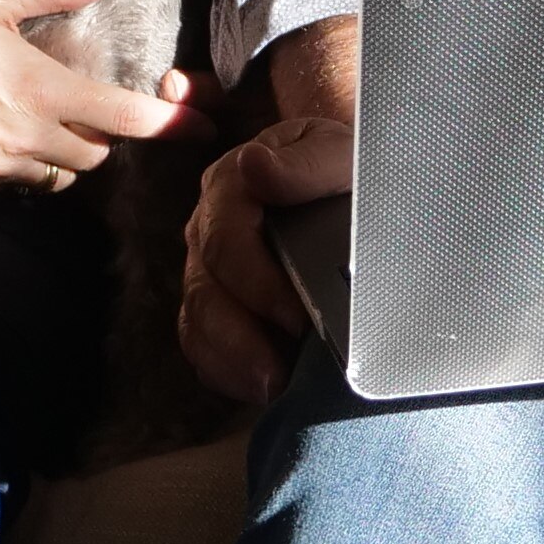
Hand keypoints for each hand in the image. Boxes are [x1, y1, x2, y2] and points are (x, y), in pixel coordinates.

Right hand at [0, 0, 187, 190]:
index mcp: (43, 88)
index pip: (127, 116)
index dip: (171, 123)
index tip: (199, 125)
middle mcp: (29, 135)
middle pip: (98, 154)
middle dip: (104, 135)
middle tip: (88, 106)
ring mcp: (0, 165)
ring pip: (61, 175)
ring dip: (67, 154)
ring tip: (45, 121)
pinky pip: (19, 183)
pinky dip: (26, 165)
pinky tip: (4, 134)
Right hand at [180, 101, 353, 409]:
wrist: (345, 182)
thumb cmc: (343, 168)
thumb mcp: (338, 154)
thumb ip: (303, 163)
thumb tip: (255, 167)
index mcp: (231, 186)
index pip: (225, 242)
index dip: (258, 286)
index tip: (298, 319)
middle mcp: (208, 228)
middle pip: (204, 291)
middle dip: (243, 338)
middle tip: (283, 373)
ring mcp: (207, 269)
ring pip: (198, 323)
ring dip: (233, 362)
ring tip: (273, 388)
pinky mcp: (215, 305)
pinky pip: (202, 346)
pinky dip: (227, 372)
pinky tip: (262, 388)